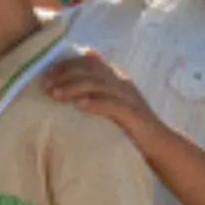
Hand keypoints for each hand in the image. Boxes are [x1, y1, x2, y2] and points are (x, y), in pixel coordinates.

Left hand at [44, 49, 159, 147]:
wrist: (158, 143)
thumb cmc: (129, 124)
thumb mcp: (111, 101)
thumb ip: (95, 88)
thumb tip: (74, 75)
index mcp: (116, 77)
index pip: (90, 61)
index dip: (67, 64)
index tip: (47, 72)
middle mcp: (122, 83)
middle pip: (90, 70)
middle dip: (65, 75)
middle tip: (45, 85)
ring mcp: (128, 97)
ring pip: (98, 84)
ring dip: (74, 88)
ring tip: (55, 95)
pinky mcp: (133, 114)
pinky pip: (112, 105)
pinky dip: (95, 103)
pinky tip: (79, 106)